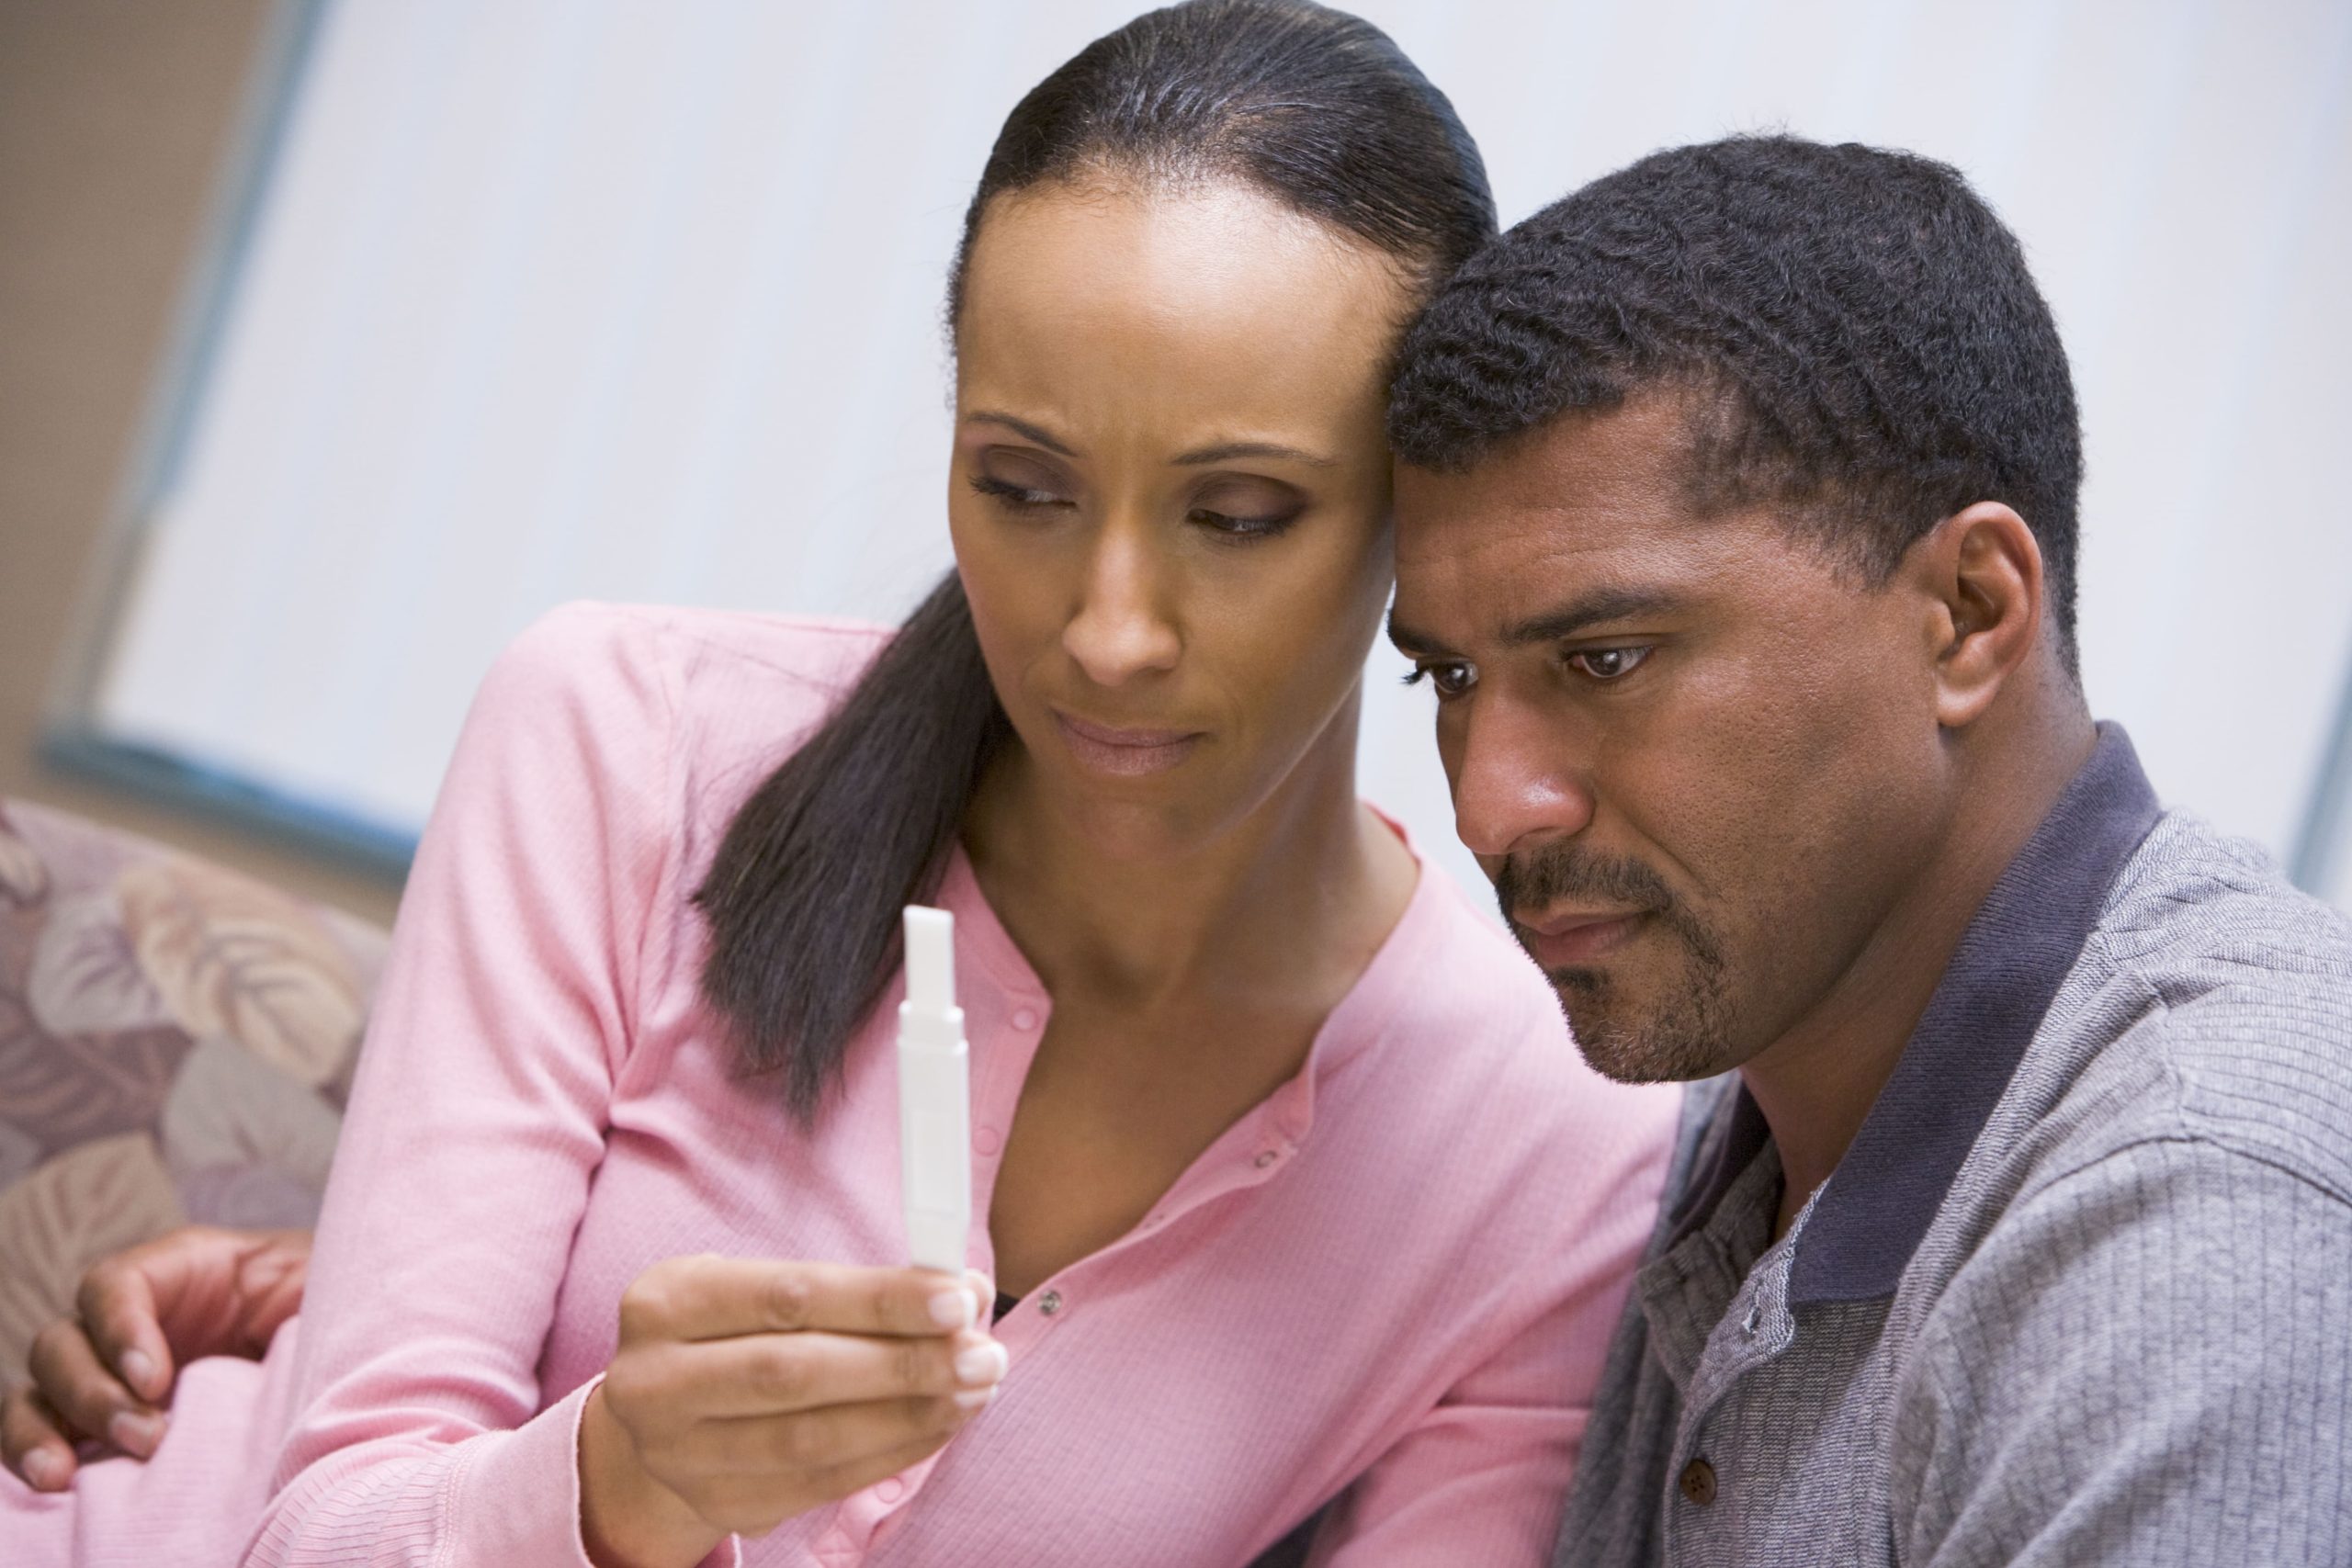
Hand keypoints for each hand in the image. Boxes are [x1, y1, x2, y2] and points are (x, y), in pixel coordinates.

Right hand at [1, 1225, 311, 1490]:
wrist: (342, 1354)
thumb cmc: (330, 1306)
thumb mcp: (321, 1287)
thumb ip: (302, 1293)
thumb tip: (303, 1325)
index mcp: (182, 1269)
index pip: (114, 1285)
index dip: (121, 1329)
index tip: (156, 1380)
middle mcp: (130, 1318)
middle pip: (64, 1342)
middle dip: (93, 1394)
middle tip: (147, 1439)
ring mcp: (106, 1369)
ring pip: (37, 1389)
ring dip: (42, 1432)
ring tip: (65, 1477)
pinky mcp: (98, 1421)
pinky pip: (39, 1431)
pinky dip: (32, 1454)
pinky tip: (54, 1488)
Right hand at [580, 1255, 1003, 1566]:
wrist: (662, 1413)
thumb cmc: (735, 1330)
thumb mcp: (763, 1288)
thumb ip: (855, 1290)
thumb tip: (967, 1292)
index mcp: (666, 1301)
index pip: (790, 1295)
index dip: (881, 1299)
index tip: (960, 1299)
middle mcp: (655, 1380)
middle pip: (797, 1373)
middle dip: (905, 1363)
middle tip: (984, 1354)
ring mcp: (677, 1454)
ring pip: (810, 1440)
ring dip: (909, 1416)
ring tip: (974, 1391)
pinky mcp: (714, 1503)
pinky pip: (817, 1485)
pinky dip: (889, 1455)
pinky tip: (938, 1427)